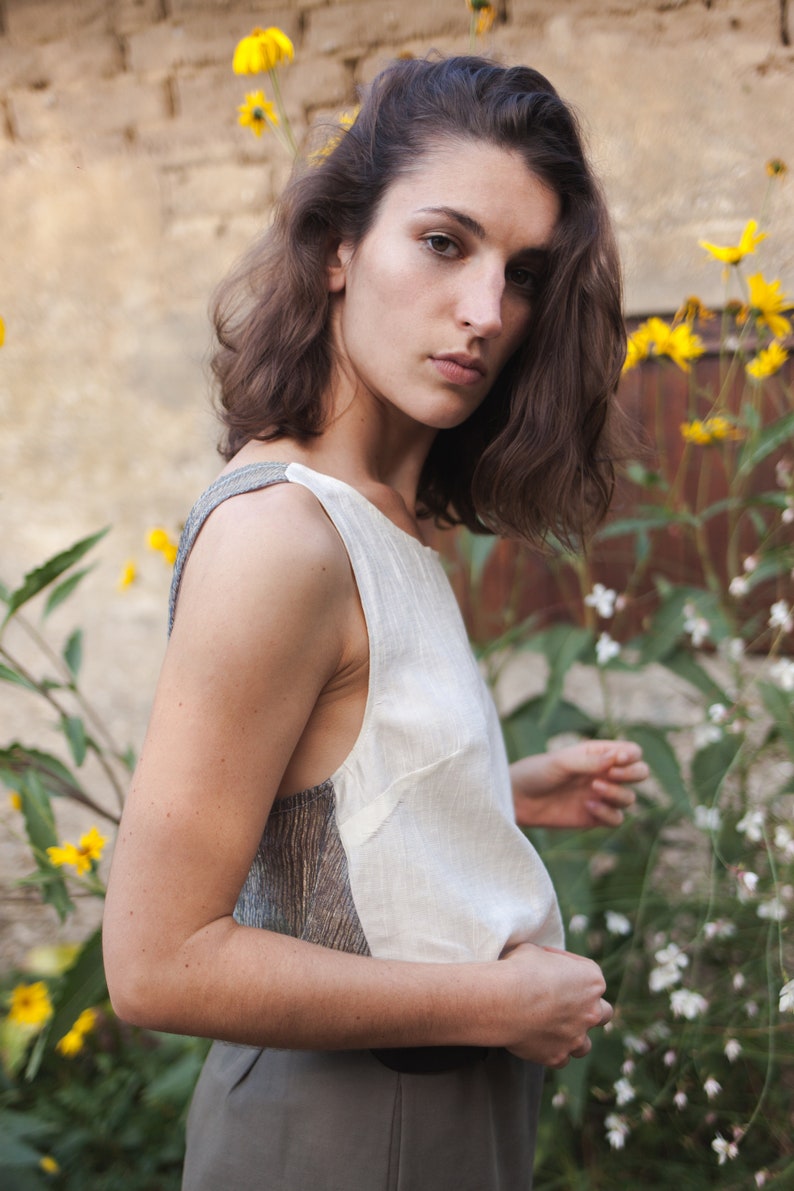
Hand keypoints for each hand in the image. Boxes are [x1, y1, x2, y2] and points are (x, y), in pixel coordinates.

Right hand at [498, 942, 611, 1066]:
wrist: (504, 1000)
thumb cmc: (519, 970)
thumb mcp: (535, 951)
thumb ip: (548, 961)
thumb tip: (543, 965)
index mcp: (591, 980)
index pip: (591, 975)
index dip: (573, 972)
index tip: (554, 972)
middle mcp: (591, 1011)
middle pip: (604, 1013)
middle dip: (589, 1011)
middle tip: (569, 1006)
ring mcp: (576, 1037)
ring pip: (585, 1044)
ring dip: (573, 1037)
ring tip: (554, 1031)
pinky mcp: (558, 1056)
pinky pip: (561, 1058)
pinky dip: (552, 1051)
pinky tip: (539, 1043)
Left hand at [511, 740, 646, 829]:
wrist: (518, 799)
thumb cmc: (537, 773)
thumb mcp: (561, 762)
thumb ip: (589, 761)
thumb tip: (617, 758)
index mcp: (598, 754)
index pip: (632, 752)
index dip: (632, 756)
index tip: (617, 760)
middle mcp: (604, 774)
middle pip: (640, 774)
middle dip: (633, 774)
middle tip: (612, 775)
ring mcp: (601, 797)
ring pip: (630, 798)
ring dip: (617, 794)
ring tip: (593, 789)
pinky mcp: (594, 817)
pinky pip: (616, 819)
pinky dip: (608, 814)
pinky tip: (588, 806)